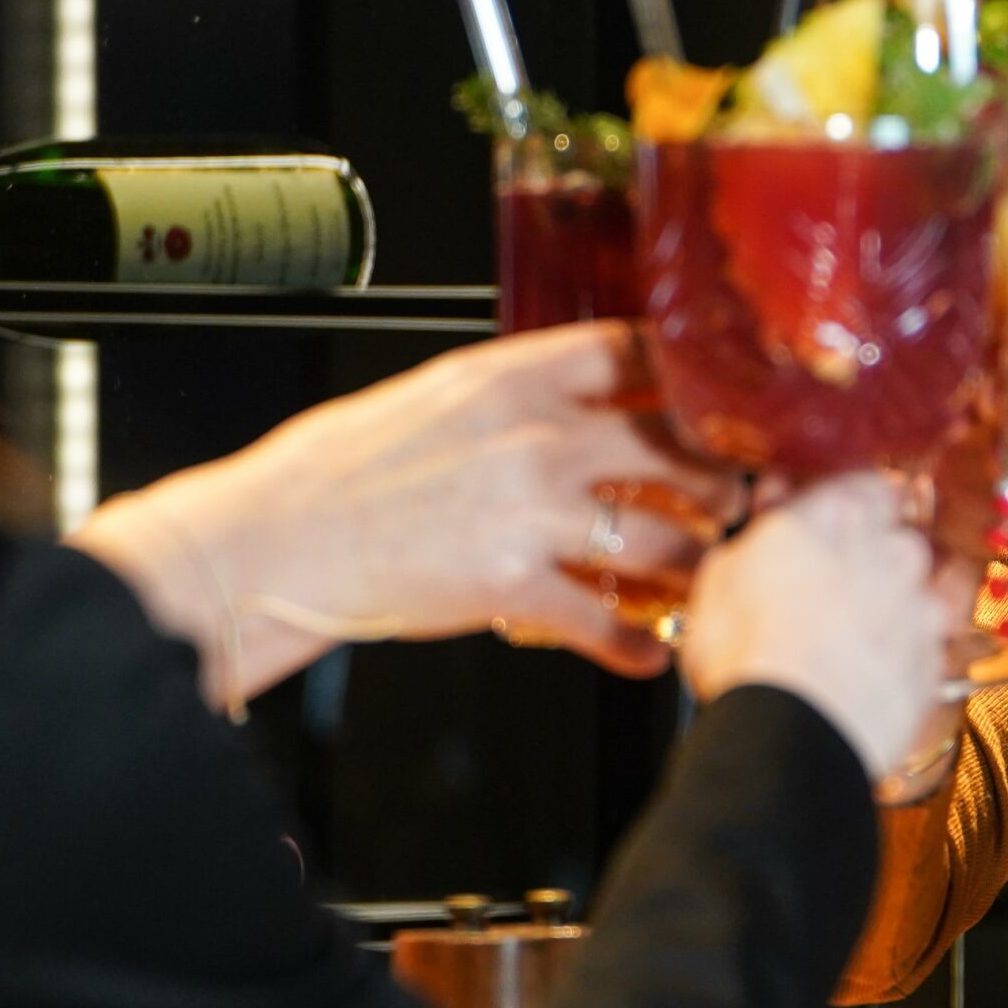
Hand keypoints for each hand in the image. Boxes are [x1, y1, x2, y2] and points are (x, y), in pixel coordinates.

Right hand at [70, 321, 743, 700]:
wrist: (272, 542)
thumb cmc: (338, 472)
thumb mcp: (434, 397)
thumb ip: (514, 394)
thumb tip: (574, 392)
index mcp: (512, 377)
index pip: (638, 354)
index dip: (692, 379)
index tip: (716, 399)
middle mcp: (536, 437)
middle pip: (678, 446)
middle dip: (720, 477)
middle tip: (735, 496)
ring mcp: (530, 513)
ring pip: (664, 537)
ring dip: (698, 562)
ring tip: (708, 573)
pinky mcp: (511, 587)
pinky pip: (605, 621)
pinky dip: (635, 645)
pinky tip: (647, 654)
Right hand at [678, 473, 961, 779]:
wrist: (791, 734)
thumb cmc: (749, 654)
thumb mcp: (724, 573)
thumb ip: (762, 526)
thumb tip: (774, 498)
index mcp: (841, 514)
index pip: (866, 483)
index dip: (848, 503)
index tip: (828, 522)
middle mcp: (893, 551)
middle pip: (901, 535)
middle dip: (877, 554)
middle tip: (836, 582)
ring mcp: (923, 607)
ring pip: (929, 586)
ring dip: (903, 599)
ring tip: (862, 628)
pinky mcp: (936, 662)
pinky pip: (932, 643)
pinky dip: (910, 650)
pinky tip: (875, 668)